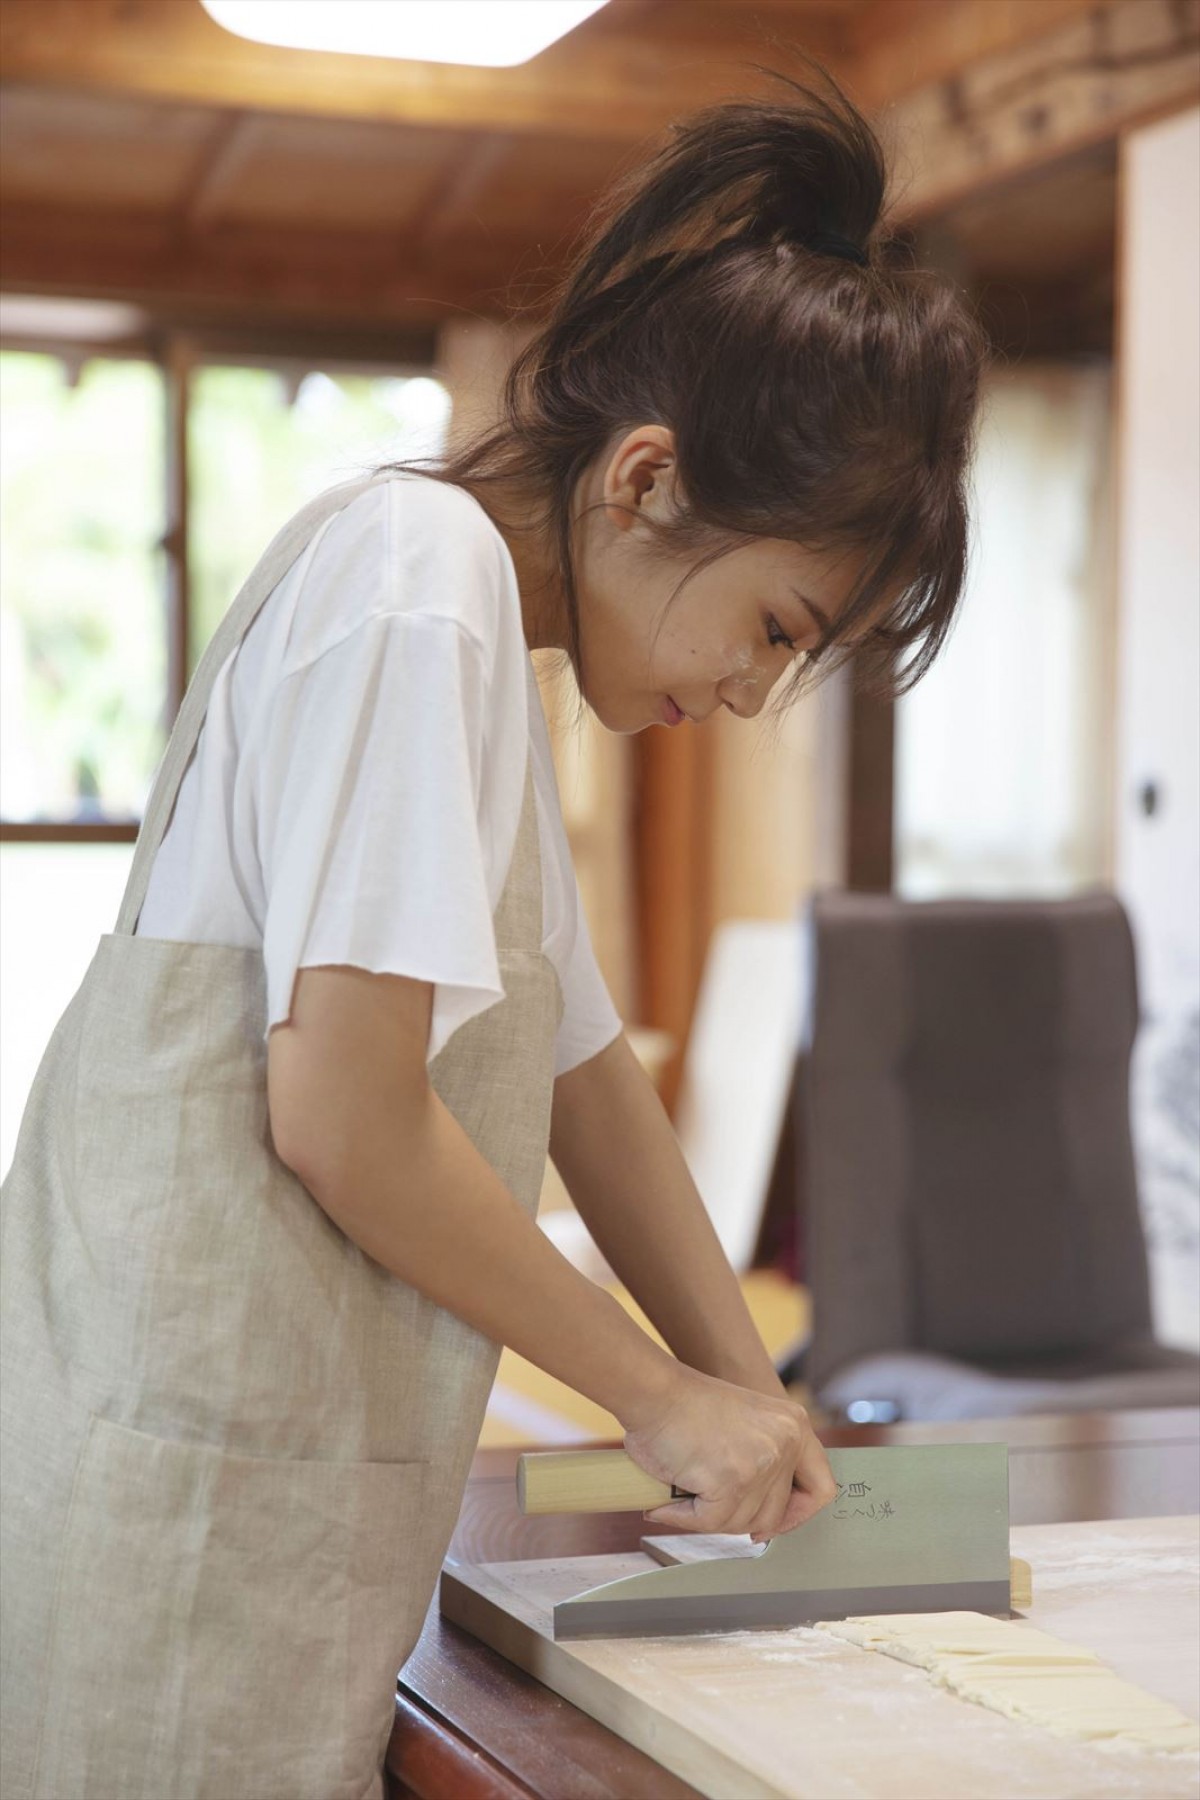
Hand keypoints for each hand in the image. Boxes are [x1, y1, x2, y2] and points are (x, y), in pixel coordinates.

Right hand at [620, 1363, 835, 1541]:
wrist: (654, 1391)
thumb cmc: (685, 1406)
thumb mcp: (748, 1422)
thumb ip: (766, 1457)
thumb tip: (765, 1518)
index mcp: (794, 1425)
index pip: (822, 1487)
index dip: (798, 1514)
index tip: (774, 1524)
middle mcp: (785, 1443)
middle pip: (774, 1514)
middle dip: (739, 1519)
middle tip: (710, 1507)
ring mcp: (761, 1464)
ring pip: (741, 1522)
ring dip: (707, 1517)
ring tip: (683, 1495)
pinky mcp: (731, 1482)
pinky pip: (709, 1522)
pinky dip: (683, 1518)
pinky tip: (667, 1504)